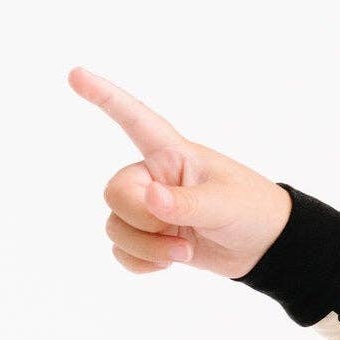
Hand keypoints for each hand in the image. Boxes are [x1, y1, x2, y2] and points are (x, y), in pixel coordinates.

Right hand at [68, 67, 291, 280]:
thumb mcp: (224, 204)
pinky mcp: (151, 237)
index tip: (75, 74)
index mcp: (171, 153)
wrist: (265, 246)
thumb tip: (150, 199)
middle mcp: (152, 176)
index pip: (133, 120)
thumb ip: (186, 203)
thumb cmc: (251, 210)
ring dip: (146, 248)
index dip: (104, 97)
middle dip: (141, 220)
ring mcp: (149, 208)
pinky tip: (166, 264)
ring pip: (115, 227)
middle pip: (114, 194)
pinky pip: (122, 251)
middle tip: (179, 234)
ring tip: (183, 252)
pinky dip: (139, 262)